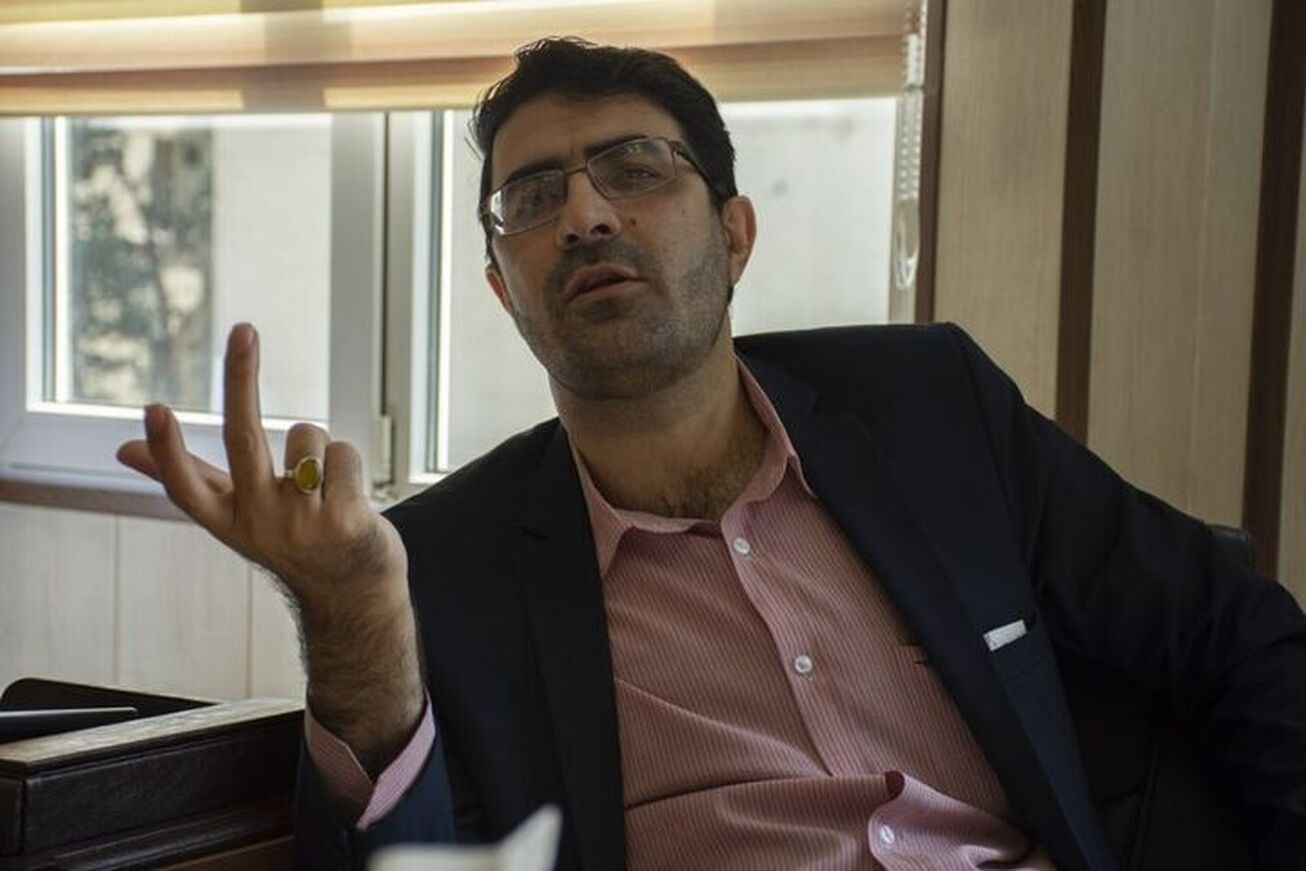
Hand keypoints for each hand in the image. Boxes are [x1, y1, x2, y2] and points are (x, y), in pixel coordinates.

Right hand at [116, 322, 422, 769]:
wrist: (353, 595)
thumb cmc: (290, 542)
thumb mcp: (235, 516)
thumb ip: (187, 476)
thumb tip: (122, 448)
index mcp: (226, 520)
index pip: (187, 484)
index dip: (169, 448)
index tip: (153, 409)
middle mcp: (259, 523)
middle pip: (244, 438)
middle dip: (241, 378)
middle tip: (244, 328)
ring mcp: (303, 524)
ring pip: (309, 437)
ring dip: (320, 449)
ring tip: (326, 489)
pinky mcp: (347, 521)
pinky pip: (343, 453)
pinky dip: (348, 464)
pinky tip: (349, 496)